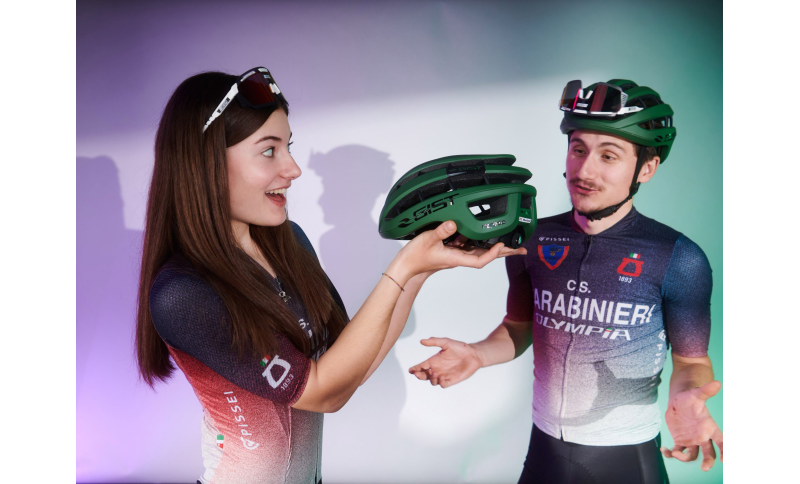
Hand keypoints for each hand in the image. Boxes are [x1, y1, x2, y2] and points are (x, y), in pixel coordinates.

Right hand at [391, 221, 526, 280]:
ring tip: (511, 242)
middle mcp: (459, 258)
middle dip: (504, 253)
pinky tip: (484, 234)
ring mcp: (456, 254)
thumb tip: (453, 223)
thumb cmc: (416, 257)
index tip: (503, 244)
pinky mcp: (452, 250)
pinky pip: (469, 246)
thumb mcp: (427, 240)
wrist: (407, 266)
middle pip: (486, 256)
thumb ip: (441, 231)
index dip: (492, 254)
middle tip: (521, 249)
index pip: (480, 260)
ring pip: (480, 251)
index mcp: (456, 258)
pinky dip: (479, 241)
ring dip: (495, 247)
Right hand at [408, 337, 481, 387]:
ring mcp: (444, 375)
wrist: (474, 355)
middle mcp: (437, 369)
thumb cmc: (460, 348)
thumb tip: (421, 341)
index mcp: (434, 360)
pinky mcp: (451, 380)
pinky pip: (443, 385)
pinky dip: (440, 383)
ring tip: (434, 373)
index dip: (415, 368)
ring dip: (431, 379)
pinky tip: (441, 378)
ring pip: (432, 381)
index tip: (410, 370)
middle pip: (424, 376)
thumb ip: (434, 341)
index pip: (422, 366)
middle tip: (417, 374)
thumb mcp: (446, 342)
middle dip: (419, 376)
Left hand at [661, 380, 722, 471]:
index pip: (722, 441)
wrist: (678, 400)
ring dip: (685, 458)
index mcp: (710, 427)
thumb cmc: (690, 397)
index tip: (725, 460)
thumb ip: (706, 391)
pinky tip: (664, 450)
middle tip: (705, 468)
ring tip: (676, 453)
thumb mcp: (696, 394)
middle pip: (709, 453)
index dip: (726, 451)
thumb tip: (717, 383)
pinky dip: (671, 454)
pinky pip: (677, 452)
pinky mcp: (680, 441)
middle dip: (709, 461)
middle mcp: (702, 437)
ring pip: (692, 456)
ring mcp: (691, 440)